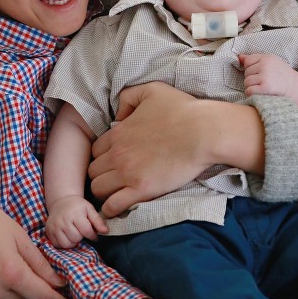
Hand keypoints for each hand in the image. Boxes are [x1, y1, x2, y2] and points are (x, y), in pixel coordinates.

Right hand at [45, 194, 108, 246]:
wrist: (61, 201)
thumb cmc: (78, 206)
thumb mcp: (90, 209)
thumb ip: (98, 221)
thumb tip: (105, 232)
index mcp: (75, 214)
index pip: (86, 231)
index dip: (93, 235)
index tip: (94, 235)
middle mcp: (63, 220)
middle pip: (76, 238)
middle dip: (81, 237)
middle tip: (81, 231)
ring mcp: (54, 226)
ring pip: (66, 244)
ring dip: (73, 242)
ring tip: (74, 234)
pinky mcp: (48, 231)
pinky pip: (57, 245)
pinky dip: (63, 243)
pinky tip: (67, 236)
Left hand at [89, 83, 220, 217]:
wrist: (204, 132)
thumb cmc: (183, 110)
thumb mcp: (152, 90)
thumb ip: (128, 97)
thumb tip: (118, 115)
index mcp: (119, 133)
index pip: (95, 150)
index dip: (103, 156)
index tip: (115, 160)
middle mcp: (118, 154)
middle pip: (93, 171)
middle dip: (102, 174)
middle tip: (116, 178)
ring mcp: (128, 173)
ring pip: (97, 189)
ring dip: (104, 192)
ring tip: (116, 193)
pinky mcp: (142, 190)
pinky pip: (113, 205)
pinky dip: (111, 209)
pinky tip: (118, 207)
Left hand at [240, 53, 297, 107]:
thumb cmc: (285, 78)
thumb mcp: (273, 64)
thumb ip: (256, 60)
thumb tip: (239, 57)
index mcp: (268, 58)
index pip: (248, 61)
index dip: (252, 69)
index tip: (261, 74)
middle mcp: (265, 65)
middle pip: (246, 73)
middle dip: (253, 79)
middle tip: (266, 82)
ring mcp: (265, 76)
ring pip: (246, 82)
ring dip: (253, 87)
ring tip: (264, 89)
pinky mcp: (265, 88)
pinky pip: (249, 91)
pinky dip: (253, 95)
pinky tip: (262, 94)